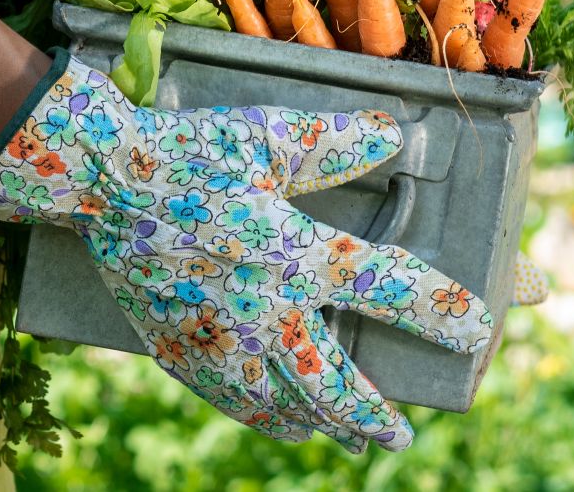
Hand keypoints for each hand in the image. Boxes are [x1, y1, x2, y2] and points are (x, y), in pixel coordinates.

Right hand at [0, 50, 492, 451]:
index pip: (387, 289)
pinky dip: (263, 418)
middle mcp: (264, 311)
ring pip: (283, 406)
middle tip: (398, 436)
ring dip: (322, 426)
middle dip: (372, 416)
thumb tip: (396, 133)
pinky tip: (277, 423)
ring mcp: (220, 340)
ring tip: (346, 440)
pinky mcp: (179, 348)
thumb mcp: (267, 137)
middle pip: (335, 385)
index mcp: (296, 253)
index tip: (475, 327)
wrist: (97, 181)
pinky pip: (231, 400)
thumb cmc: (187, 151)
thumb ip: (334, 142)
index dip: (439, 310)